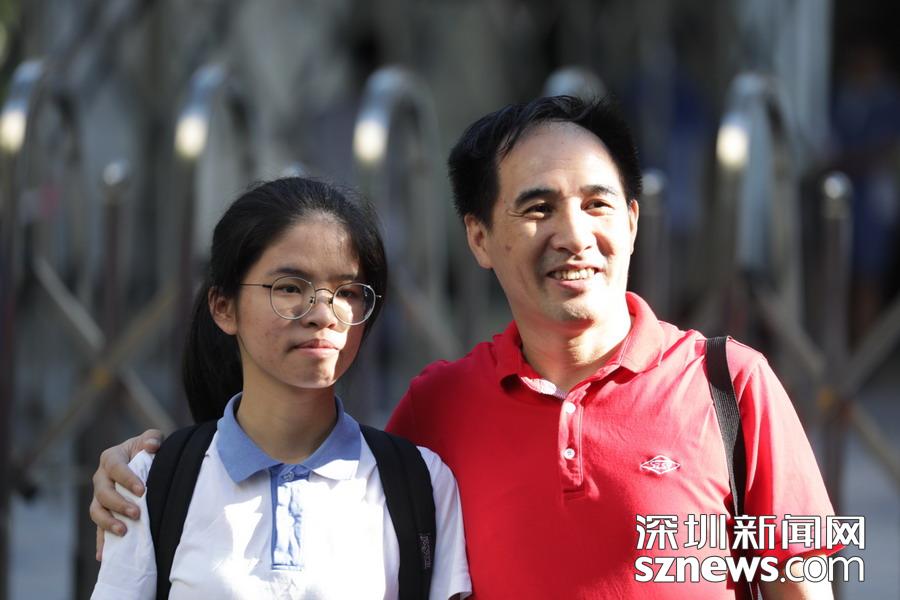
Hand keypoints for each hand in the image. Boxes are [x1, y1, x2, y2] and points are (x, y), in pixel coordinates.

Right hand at [90, 429, 162, 560]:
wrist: (144, 461)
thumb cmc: (147, 449)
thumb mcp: (151, 439)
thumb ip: (153, 438)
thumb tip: (152, 446)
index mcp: (111, 458)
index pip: (115, 468)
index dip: (127, 479)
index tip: (142, 490)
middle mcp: (101, 478)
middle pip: (103, 493)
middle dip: (119, 504)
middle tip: (137, 513)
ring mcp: (100, 497)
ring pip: (96, 511)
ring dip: (108, 523)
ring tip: (123, 532)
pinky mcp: (104, 513)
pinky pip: (99, 529)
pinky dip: (101, 542)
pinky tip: (104, 556)